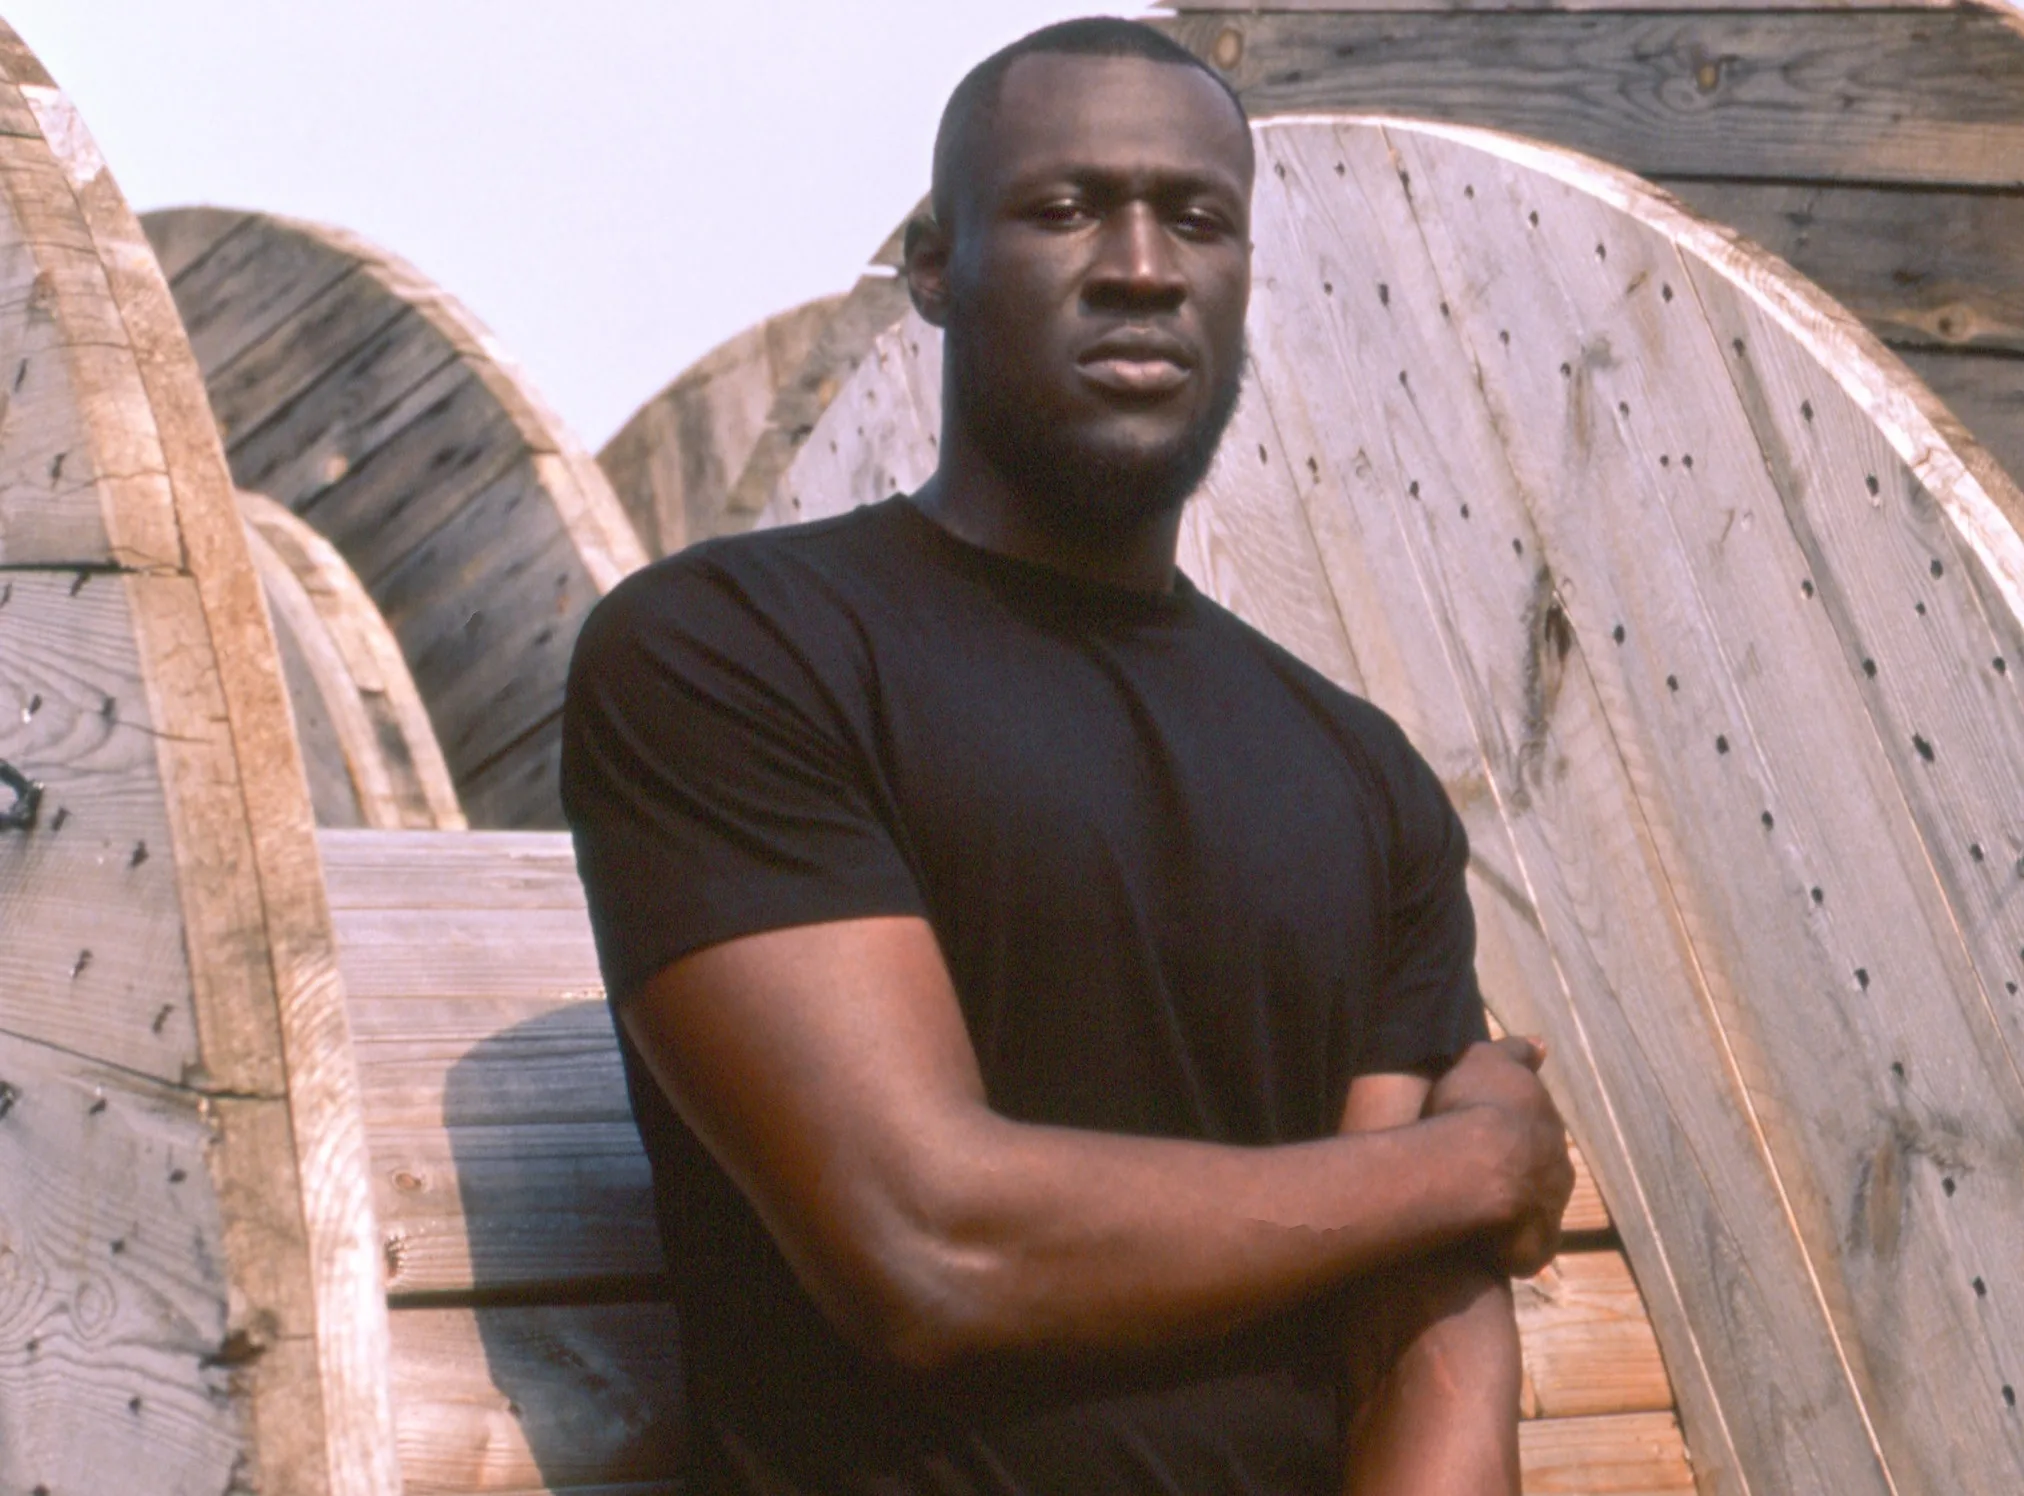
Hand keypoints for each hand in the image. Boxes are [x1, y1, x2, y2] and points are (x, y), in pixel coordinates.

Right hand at [1426, 1037, 1573, 1276]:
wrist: (1471, 1167)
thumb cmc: (1472, 1107)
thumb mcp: (1487, 1061)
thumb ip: (1516, 1052)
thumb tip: (1542, 1044)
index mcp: (1548, 1126)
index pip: (1535, 1129)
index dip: (1509, 1131)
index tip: (1483, 1133)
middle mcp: (1559, 1169)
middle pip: (1540, 1172)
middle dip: (1516, 1174)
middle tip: (1475, 1175)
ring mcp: (1550, 1212)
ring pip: (1534, 1212)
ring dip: (1511, 1213)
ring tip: (1471, 1214)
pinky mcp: (1534, 1250)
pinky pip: (1522, 1252)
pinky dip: (1506, 1251)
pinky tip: (1478, 1248)